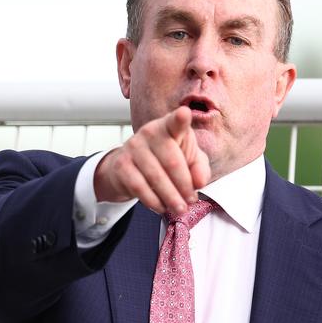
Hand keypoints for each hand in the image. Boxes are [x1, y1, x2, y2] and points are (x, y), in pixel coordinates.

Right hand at [94, 106, 210, 214]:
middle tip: (191, 200)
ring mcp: (133, 147)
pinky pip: (140, 187)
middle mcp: (150, 132)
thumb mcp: (188, 161)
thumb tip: (199, 182)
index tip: (185, 114)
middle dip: (184, 185)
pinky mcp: (122, 165)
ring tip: (180, 208)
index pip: (175, 122)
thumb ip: (199, 168)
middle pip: (172, 162)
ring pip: (156, 177)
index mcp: (169, 127)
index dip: (180, 119)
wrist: (128, 168)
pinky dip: (154, 201)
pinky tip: (161, 206)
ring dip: (171, 197)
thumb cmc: (165, 160)